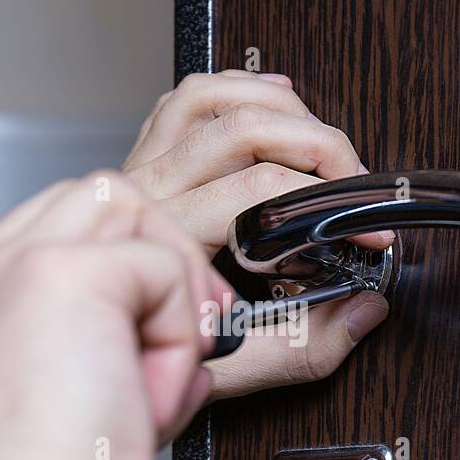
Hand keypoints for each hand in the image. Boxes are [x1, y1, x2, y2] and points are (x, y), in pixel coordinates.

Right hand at [0, 171, 225, 459]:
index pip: (54, 236)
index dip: (124, 275)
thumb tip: (176, 357)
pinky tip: (152, 390)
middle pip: (92, 202)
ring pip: (125, 206)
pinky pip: (160, 267)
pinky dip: (177, 328)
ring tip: (163, 365)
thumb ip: (103, 365)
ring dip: (167, 282)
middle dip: (156, 260)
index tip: (157, 334)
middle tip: (190, 333)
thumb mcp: (52, 419)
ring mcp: (9, 266)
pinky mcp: (61, 277)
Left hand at [122, 70, 390, 399]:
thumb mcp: (227, 370)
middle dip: (319, 144)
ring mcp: (140, 169)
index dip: (330, 201)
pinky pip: (186, 98)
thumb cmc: (145, 356)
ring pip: (211, 96)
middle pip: (244, 126)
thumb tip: (364, 311)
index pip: (262, 188)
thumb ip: (302, 348)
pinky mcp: (141, 160)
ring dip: (278, 107)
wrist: (92, 346)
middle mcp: (149, 193)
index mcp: (170, 239)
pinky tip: (273, 103)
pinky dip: (236, 89)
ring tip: (321, 140)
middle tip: (355, 180)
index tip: (367, 229)